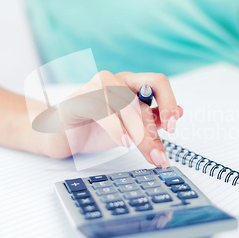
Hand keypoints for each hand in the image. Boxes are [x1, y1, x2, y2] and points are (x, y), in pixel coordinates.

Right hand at [35, 71, 182, 167]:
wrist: (59, 137)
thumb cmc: (94, 129)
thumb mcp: (131, 128)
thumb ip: (153, 120)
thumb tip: (179, 113)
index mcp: (129, 83)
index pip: (157, 82)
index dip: (169, 101)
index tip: (172, 126)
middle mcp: (113, 80)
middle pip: (142, 100)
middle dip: (153, 132)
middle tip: (159, 156)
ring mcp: (93, 88)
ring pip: (125, 104)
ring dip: (139, 132)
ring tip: (144, 153)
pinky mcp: (77, 101)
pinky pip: (101, 110)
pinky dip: (116, 128)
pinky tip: (124, 142)